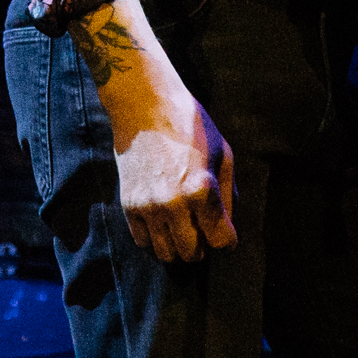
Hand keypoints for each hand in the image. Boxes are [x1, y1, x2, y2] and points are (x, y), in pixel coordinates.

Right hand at [106, 87, 238, 263]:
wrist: (143, 104)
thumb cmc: (189, 124)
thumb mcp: (223, 152)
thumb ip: (229, 193)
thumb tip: (228, 223)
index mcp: (202, 190)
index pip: (221, 241)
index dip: (227, 240)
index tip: (225, 233)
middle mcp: (174, 204)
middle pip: (192, 253)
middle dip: (203, 247)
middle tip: (203, 232)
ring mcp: (148, 206)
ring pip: (166, 253)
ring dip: (178, 247)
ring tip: (182, 230)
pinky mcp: (128, 205)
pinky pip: (143, 241)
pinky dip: (156, 239)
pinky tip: (163, 223)